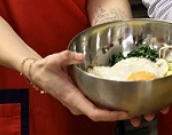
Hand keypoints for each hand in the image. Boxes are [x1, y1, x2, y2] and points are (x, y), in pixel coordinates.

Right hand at [27, 50, 166, 125]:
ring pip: (97, 113)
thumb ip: (67, 56)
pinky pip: (95, 107)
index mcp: (72, 97)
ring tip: (130, 106)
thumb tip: (80, 56)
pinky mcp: (79, 100)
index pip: (93, 112)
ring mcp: (77, 103)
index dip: (109, 115)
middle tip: (134, 110)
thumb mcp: (55, 59)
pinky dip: (106, 107)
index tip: (123, 113)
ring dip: (112, 112)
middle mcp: (75, 104)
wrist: (37, 73)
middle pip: (98, 115)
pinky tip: (117, 100)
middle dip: (115, 115)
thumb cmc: (45, 68)